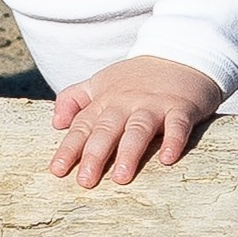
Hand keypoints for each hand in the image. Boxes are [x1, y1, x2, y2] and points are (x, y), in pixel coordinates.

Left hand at [48, 56, 221, 191]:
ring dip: (129, 152)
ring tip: (121, 177)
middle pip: (106, 129)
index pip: (82, 125)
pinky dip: (173, 140)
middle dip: (94, 155)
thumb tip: (56, 124)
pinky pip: (177, 124)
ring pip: (138, 128)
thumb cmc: (136, 78)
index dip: (69, 148)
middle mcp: (126, 102)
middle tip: (85, 181)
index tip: (57, 170)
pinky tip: (167, 159)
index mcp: (105, 99)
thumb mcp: (100, 82)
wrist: (179, 54)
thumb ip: (74, 99)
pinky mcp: (181, 107)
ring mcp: (154, 104)